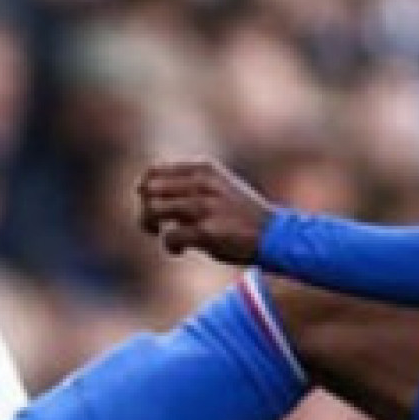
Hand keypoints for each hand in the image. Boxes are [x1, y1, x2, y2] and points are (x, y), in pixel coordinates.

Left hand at [135, 158, 275, 265]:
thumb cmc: (241, 214)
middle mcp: (201, 182)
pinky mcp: (206, 231)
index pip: (153, 172)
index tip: (153, 206)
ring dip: (151, 227)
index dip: (145, 191)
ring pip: (152, 210)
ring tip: (167, 237)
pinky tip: (180, 250)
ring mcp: (204, 206)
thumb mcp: (217, 186)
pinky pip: (169, 237)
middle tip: (156, 225)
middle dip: (145, 209)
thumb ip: (188, 184)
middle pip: (148, 189)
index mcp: (203, 169)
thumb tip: (144, 190)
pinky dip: (169, 246)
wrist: (274, 234)